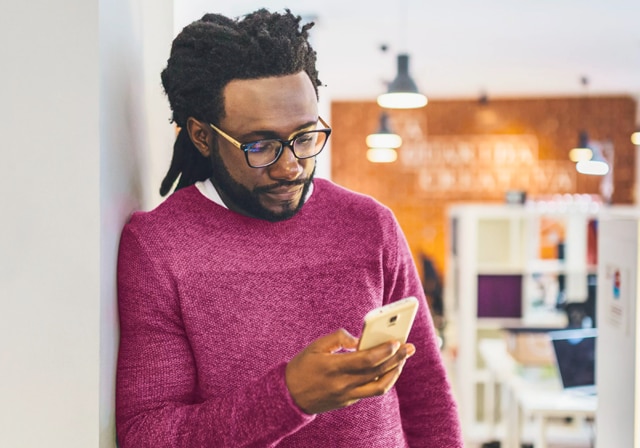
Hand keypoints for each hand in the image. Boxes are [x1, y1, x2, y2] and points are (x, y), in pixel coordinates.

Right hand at [285, 328, 415, 413]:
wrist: (289, 396)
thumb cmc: (302, 366)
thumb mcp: (315, 346)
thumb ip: (338, 338)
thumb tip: (358, 338)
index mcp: (334, 367)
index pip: (365, 360)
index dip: (383, 351)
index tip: (396, 342)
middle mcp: (343, 384)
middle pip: (377, 372)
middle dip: (396, 359)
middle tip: (410, 347)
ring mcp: (347, 395)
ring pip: (378, 386)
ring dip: (394, 373)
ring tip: (402, 360)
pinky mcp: (348, 401)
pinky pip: (370, 391)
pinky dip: (382, 379)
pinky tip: (388, 368)